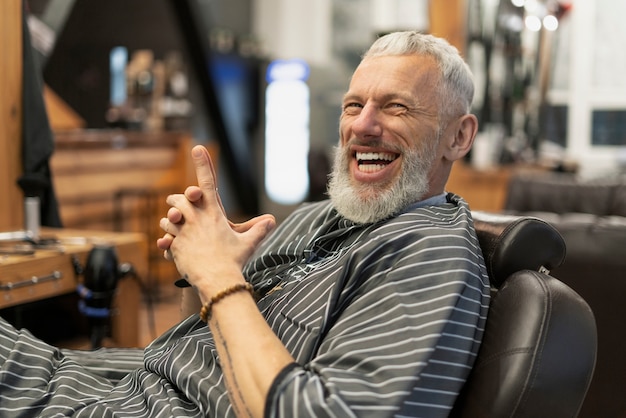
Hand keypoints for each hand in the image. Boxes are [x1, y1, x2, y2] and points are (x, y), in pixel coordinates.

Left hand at [156, 145, 275, 294]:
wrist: (218, 280)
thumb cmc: (234, 261)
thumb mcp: (248, 243)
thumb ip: (258, 230)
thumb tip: (272, 221)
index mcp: (214, 213)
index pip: (208, 182)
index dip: (203, 163)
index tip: (197, 148)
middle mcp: (196, 217)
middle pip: (179, 198)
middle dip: (177, 201)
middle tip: (179, 207)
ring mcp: (183, 230)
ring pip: (168, 217)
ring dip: (170, 222)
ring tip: (176, 230)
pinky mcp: (175, 243)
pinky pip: (165, 236)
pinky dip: (166, 240)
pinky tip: (171, 247)